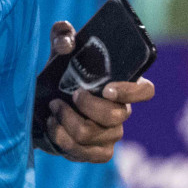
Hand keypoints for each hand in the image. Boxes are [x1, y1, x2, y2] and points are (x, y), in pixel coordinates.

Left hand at [41, 21, 154, 163]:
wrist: (42, 102)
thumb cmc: (60, 71)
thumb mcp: (59, 47)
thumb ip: (62, 34)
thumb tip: (67, 44)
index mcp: (121, 85)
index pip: (145, 91)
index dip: (131, 92)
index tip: (107, 89)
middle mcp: (121, 111)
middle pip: (114, 116)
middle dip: (86, 106)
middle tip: (67, 96)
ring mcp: (111, 135)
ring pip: (91, 133)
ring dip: (66, 120)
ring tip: (53, 109)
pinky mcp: (97, 152)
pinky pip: (84, 153)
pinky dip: (62, 139)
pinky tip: (53, 125)